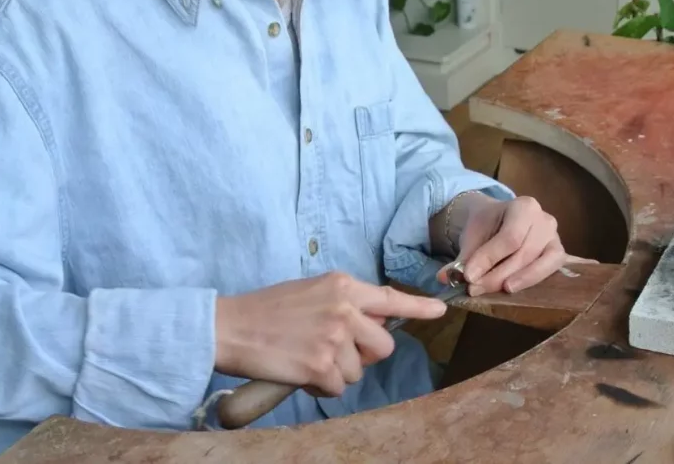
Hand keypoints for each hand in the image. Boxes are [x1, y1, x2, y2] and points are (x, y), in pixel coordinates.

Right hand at [214, 272, 446, 396]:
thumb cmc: (270, 309)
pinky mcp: (321, 366)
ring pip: (358, 371)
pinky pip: (337, 387)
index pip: (390, 298)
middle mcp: (344, 309)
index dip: (419, 307)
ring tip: (307, 354)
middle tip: (337, 350)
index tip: (441, 310)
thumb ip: (348, 303)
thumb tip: (376, 323)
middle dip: (366, 355)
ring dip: (336, 371)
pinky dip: (319, 385)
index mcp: (343, 286)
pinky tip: (299, 368)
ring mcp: (334, 338)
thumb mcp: (315, 291)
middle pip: (383, 345)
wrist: (232, 327)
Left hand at [446, 196, 567, 295]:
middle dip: (497, 275)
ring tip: (492, 291)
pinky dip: (532, 280)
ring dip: (515, 280)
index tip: (469, 276)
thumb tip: (446, 277)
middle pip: (523, 253)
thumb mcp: (473, 235)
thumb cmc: (487, 225)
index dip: (489, 258)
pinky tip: (513, 289)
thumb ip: (463, 256)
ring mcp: (554, 236)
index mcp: (524, 206)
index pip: (510, 238)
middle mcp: (544, 219)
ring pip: (540, 263)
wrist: (499, 220)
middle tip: (474, 288)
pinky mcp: (558, 252)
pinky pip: (550, 268)